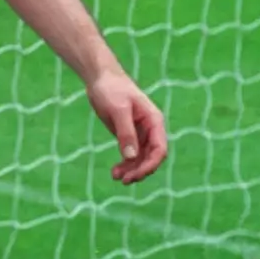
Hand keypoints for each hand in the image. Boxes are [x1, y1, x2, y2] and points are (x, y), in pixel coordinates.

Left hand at [86, 68, 167, 184]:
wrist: (100, 78)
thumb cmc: (111, 89)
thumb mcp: (118, 110)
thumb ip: (125, 133)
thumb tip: (131, 157)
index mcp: (154, 121)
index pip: (159, 149)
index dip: (150, 165)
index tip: (135, 175)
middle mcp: (150, 129)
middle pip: (151, 157)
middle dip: (139, 170)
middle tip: (123, 180)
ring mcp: (140, 133)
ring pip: (141, 159)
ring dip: (131, 170)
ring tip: (115, 177)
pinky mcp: (128, 135)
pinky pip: (131, 155)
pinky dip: (125, 164)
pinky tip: (115, 172)